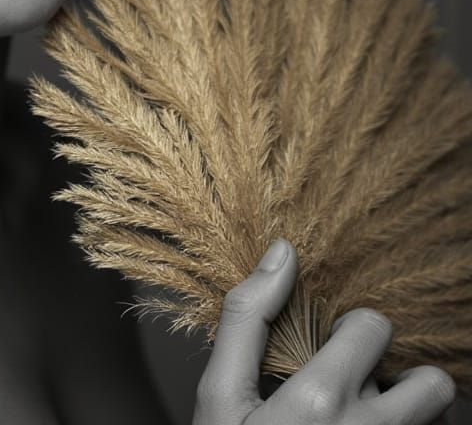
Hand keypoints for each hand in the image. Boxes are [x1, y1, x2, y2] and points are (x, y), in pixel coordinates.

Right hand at [192, 240, 456, 424]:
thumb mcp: (220, 395)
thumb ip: (247, 318)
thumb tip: (282, 250)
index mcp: (323, 398)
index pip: (375, 326)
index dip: (353, 331)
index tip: (332, 349)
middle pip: (433, 383)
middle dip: (402, 380)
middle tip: (364, 394)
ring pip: (438, 424)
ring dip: (413, 421)